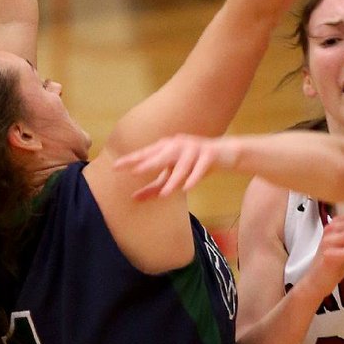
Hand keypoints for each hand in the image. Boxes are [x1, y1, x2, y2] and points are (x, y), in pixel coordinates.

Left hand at [114, 134, 235, 198]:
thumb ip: (154, 187)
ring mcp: (195, 148)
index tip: (115, 167)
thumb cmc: (196, 164)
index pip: (146, 153)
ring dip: (173, 179)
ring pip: (182, 164)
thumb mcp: (174, 176)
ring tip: (164, 193)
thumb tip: (133, 198)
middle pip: (162, 155)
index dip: (132, 159)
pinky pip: (201, 167)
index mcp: (167, 147)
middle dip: (148, 163)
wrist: (227, 153)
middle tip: (134, 171)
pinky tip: (187, 188)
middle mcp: (179, 145)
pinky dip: (194, 177)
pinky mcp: (210, 155)